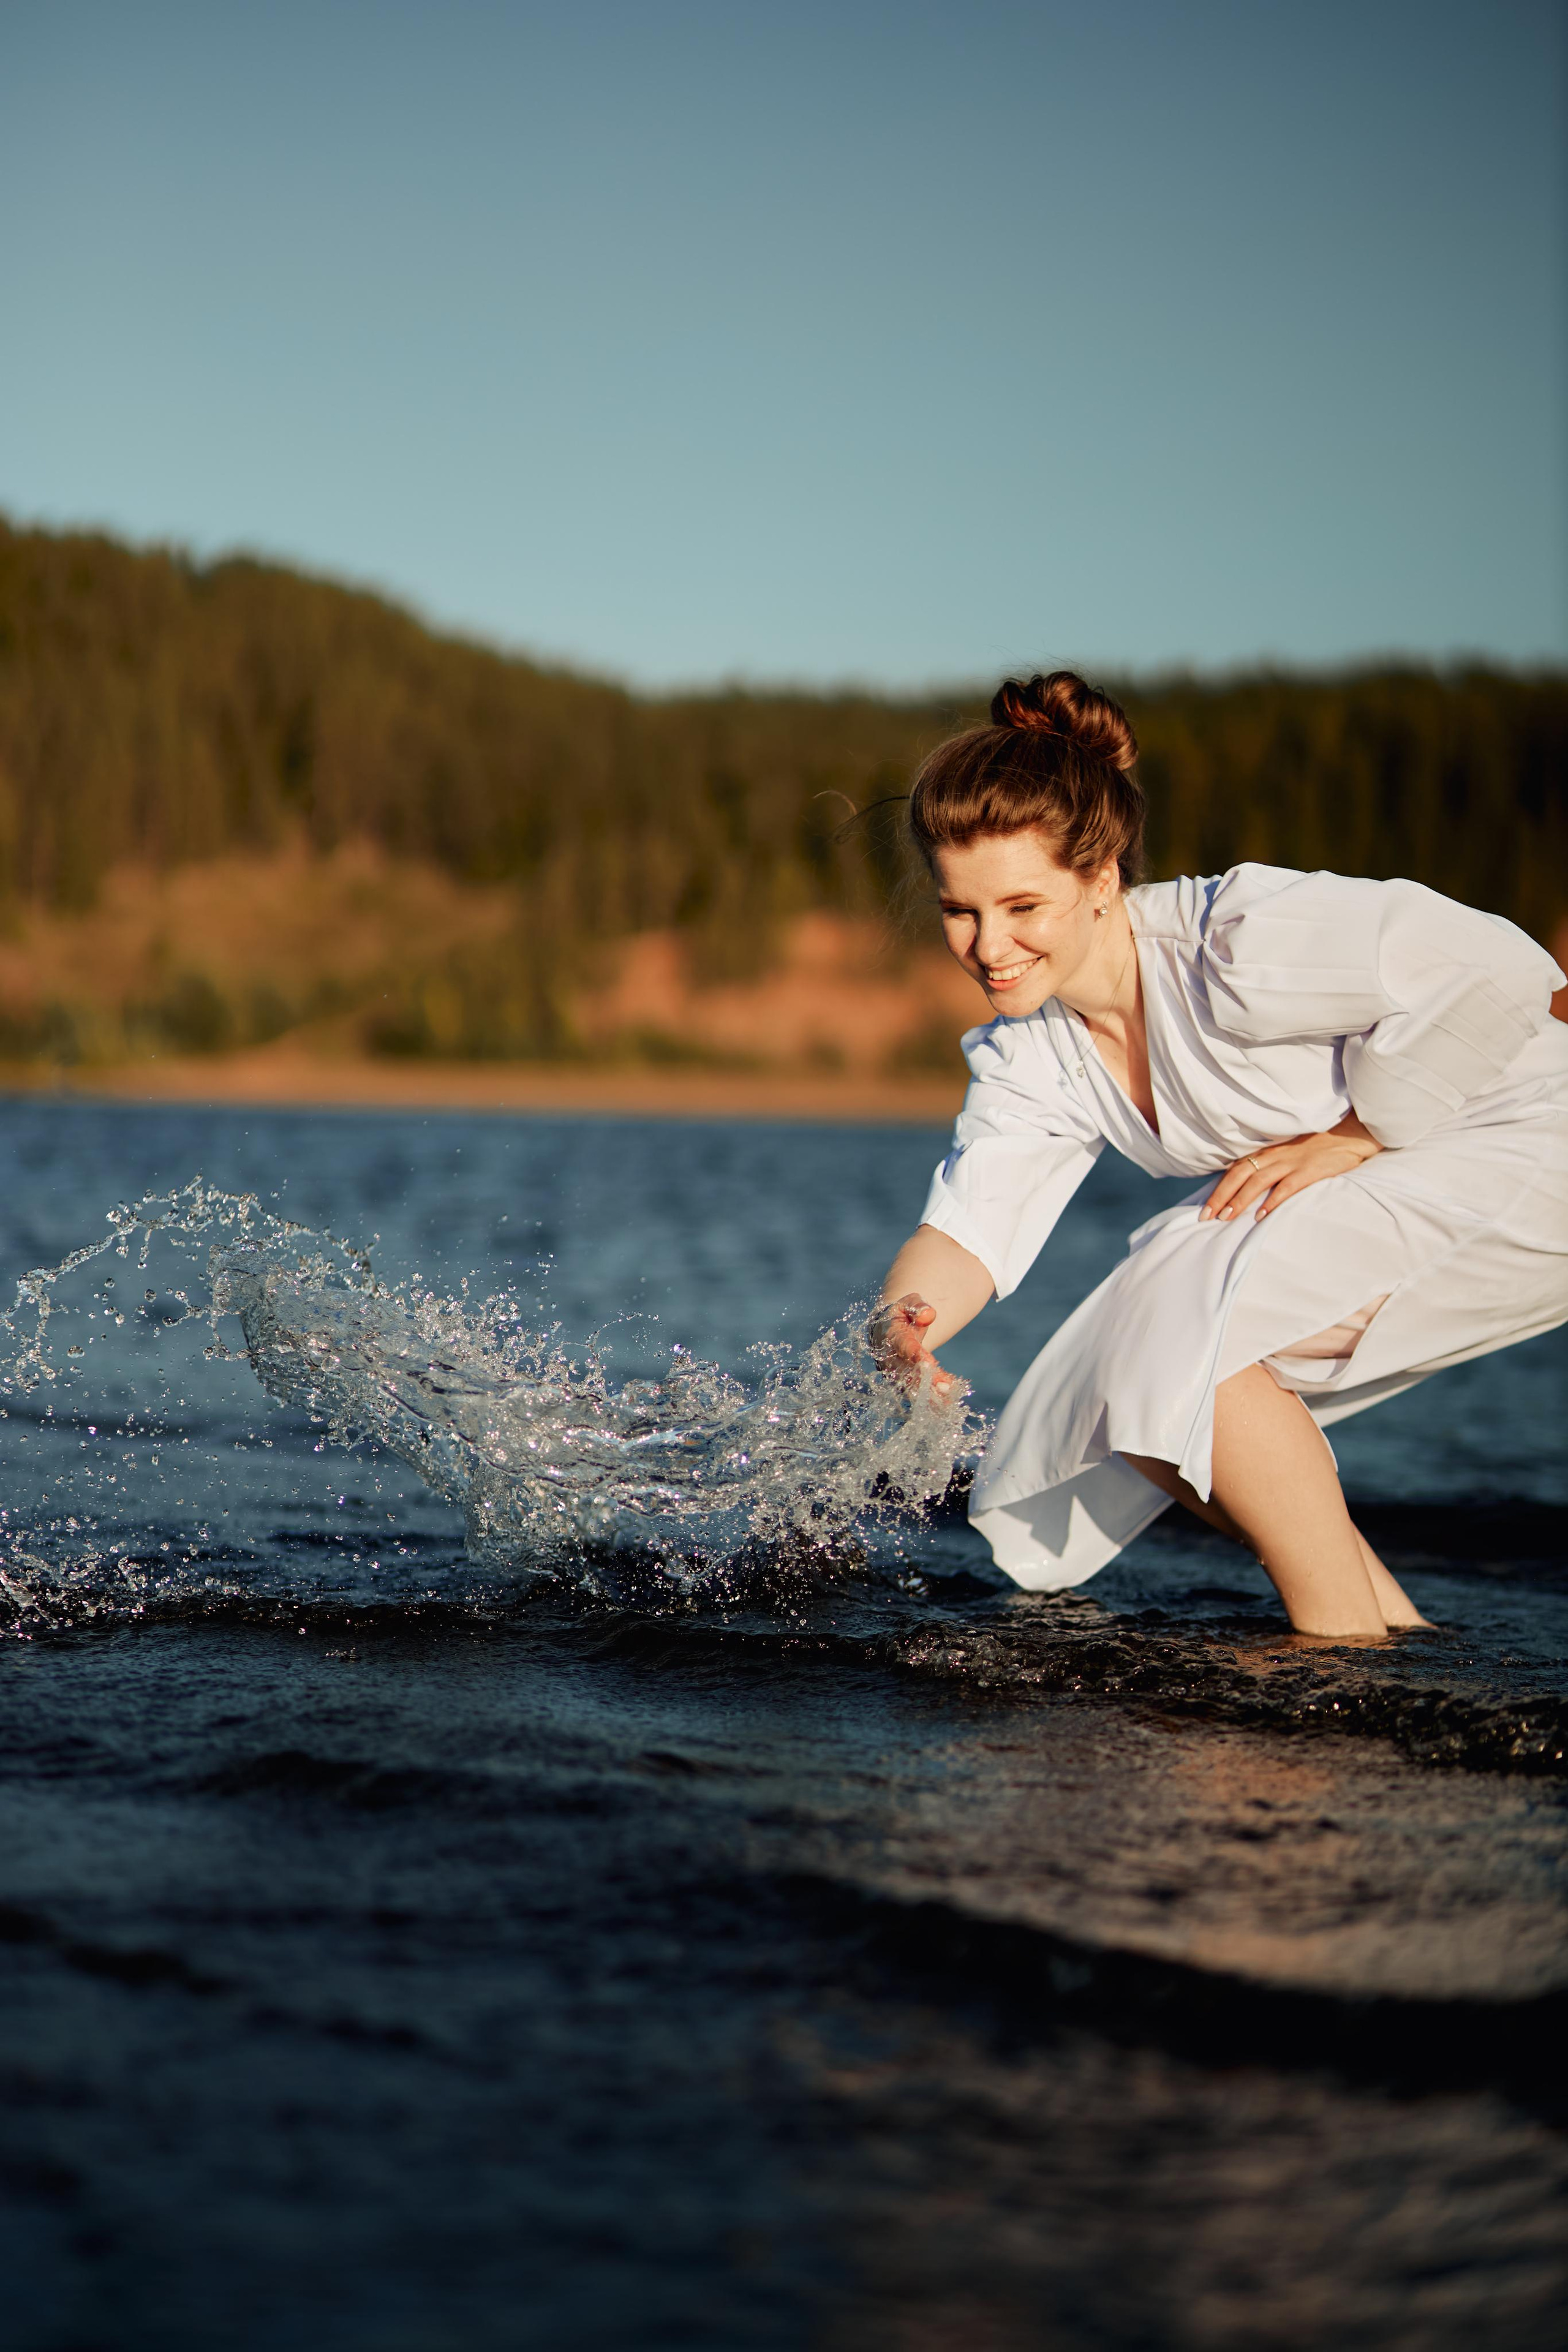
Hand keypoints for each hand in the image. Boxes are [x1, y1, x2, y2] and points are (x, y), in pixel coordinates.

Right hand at [869, 1292, 963, 1400]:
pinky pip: (915, 1392)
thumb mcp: (909, 1303)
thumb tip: (929, 1314)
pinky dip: (930, 1399)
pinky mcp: (901, 1382)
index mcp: (890, 1334)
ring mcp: (893, 1372)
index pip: (902, 1345)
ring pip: (910, 1386)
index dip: (914, 1353)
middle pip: (907, 1370)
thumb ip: (918, 1307)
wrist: (886, 1330)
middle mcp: (889, 1357)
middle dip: (926, 1380)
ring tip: (949, 1401)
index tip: (930, 1363)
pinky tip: (948, 1404)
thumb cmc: (902, 1314)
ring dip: (929, 1394)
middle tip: (946, 1387)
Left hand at [1200, 1114, 1382, 1223]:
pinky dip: (1273, 1201)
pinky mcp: (1309, 1170)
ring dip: (1240, 1200)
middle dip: (1221, 1197)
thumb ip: (1271, 1165)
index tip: (1204, 1209)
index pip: (1235, 1170)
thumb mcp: (1289, 1152)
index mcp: (1268, 1151)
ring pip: (1258, 1181)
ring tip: (1227, 1217)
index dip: (1218, 1189)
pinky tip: (1262, 1215)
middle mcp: (1274, 1155)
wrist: (1351, 1133)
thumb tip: (1249, 1187)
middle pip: (1240, 1175)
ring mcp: (1291, 1161)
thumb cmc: (1319, 1146)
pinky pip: (1287, 1186)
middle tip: (1206, 1217)